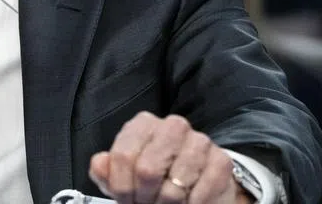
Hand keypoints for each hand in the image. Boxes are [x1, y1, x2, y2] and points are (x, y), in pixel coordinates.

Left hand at [89, 112, 251, 203]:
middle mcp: (172, 126)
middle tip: (147, 203)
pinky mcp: (221, 160)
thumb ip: (105, 170)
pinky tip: (188, 203)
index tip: (126, 199)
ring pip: (175, 184)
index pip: (122, 156)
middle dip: (144, 197)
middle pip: (147, 169)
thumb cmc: (154, 178)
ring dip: (168, 203)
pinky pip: (202, 190)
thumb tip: (100, 164)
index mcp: (143, 124)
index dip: (121, 187)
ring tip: (166, 203)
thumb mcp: (123, 176)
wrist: (195, 185)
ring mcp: (199, 141)